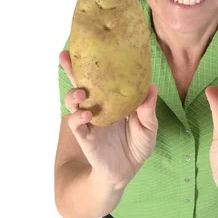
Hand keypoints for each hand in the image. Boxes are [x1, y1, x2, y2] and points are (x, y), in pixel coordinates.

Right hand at [59, 50, 157, 185]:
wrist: (126, 172)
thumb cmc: (137, 146)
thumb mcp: (149, 127)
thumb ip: (148, 110)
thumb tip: (151, 87)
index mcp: (112, 100)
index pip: (101, 77)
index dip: (94, 62)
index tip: (91, 45)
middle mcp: (97, 106)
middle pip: (81, 83)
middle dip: (71, 69)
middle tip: (65, 56)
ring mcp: (90, 121)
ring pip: (74, 102)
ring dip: (73, 93)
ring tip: (80, 91)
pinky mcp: (86, 137)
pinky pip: (77, 124)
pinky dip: (78, 117)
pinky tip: (86, 113)